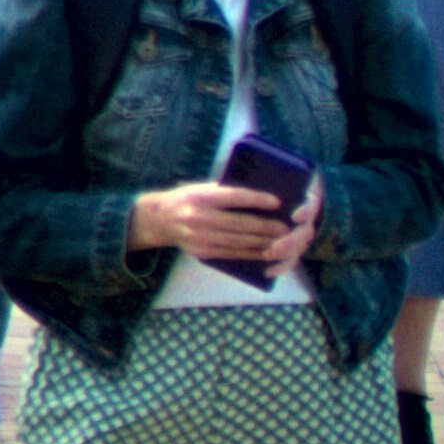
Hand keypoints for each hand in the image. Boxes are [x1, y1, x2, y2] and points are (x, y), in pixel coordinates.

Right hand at [129, 181, 310, 269]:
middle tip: (286, 228)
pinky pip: (231, 254)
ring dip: (263, 243)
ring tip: (282, 241)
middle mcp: (198, 218)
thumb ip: (226, 192)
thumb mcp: (202, 189)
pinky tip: (266, 253)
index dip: (255, 200)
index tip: (276, 202)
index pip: (232, 197)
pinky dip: (251, 254)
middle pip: (238, 224)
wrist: (158, 219)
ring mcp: (198, 237)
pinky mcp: (201, 252)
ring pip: (237, 242)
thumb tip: (261, 195)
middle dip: (265, 227)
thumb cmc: (188, 200)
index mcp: (200, 197)